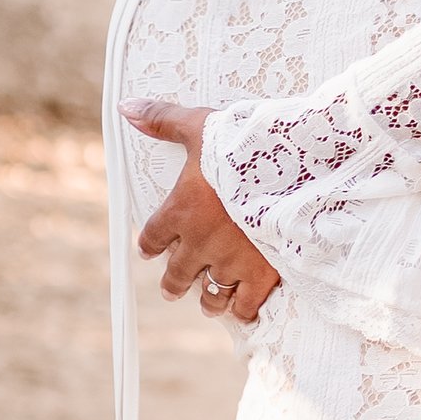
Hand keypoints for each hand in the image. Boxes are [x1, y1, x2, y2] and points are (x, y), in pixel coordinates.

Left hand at [122, 99, 280, 325]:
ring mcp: (231, 262)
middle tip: (172, 288)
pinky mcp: (263, 274)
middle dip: (173, 283)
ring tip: (208, 304)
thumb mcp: (201, 126)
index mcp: (180, 211)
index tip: (149, 251)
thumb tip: (127, 108)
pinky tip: (243, 310)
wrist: (293, 168)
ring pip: (211, 295)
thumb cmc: (244, 145)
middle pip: (177, 275)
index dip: (149, 245)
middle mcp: (200, 243)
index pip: (153, 238)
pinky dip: (242, 310)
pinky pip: (246, 304)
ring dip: (207, 300)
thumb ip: (163, 121)